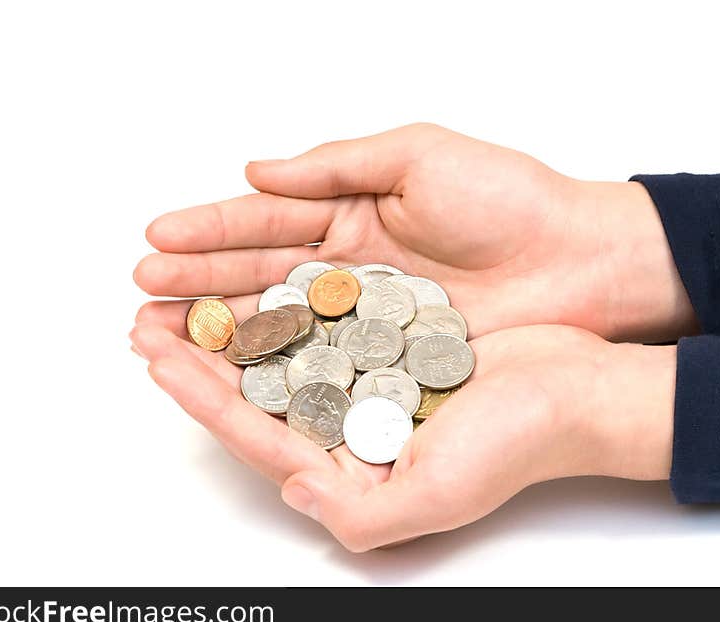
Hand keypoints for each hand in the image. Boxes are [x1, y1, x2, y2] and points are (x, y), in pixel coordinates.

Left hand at [129, 321, 674, 551]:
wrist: (578, 390)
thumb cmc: (518, 443)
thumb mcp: (438, 494)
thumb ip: (359, 513)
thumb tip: (291, 485)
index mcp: (353, 466)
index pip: (257, 433)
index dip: (202, 397)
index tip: (157, 358)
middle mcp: (353, 426)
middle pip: (257, 390)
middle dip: (198, 356)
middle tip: (145, 319)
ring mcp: (370, 382)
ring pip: (284, 350)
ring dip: (232, 322)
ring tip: (182, 293)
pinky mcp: (391, 343)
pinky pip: (326, 318)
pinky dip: (288, 300)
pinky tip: (258, 277)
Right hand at [133, 123, 695, 341]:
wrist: (578, 262)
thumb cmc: (507, 199)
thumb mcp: (418, 157)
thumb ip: (336, 166)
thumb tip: (255, 167)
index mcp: (351, 210)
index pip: (266, 220)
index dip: (210, 229)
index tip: (156, 239)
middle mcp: (348, 264)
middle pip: (259, 274)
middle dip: (198, 282)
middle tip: (142, 293)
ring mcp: (365, 314)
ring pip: (280, 320)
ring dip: (220, 326)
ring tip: (162, 332)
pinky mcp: (387, 355)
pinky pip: (321, 358)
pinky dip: (273, 362)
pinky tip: (230, 366)